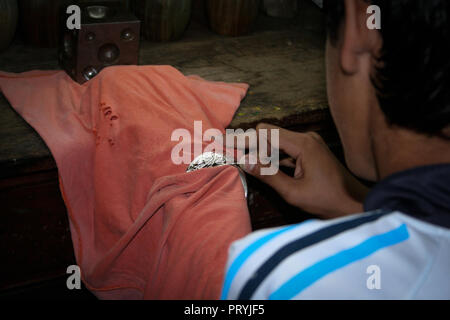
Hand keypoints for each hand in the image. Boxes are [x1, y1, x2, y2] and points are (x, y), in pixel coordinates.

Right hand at [236, 123, 368, 218]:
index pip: (265, 133)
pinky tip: (260, 165)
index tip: (226, 145)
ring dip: (259, 150)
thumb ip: (268, 175)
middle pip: (268, 133)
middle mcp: (305, 138)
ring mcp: (309, 143)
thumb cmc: (327, 201)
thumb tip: (244, 161)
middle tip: (231, 154)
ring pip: (275, 140)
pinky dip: (271, 156)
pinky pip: (284, 148)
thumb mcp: (294, 192)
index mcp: (303, 144)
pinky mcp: (309, 151)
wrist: (355, 204)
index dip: (243, 139)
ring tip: (240, 159)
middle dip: (249, 143)